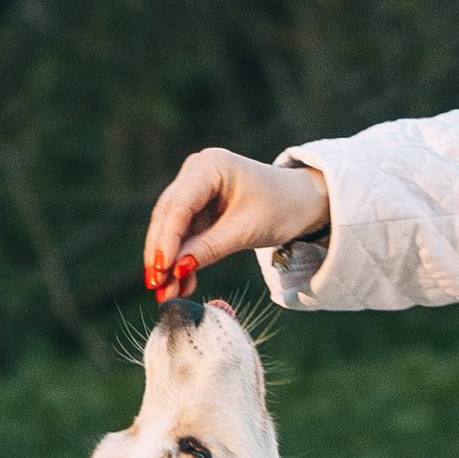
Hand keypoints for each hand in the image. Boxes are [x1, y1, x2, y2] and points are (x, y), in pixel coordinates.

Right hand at [144, 149, 329, 290]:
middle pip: (168, 215)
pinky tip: (180, 284)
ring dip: (168, 260)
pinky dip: (182, 258)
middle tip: (155, 286)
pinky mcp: (198, 207)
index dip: (166, 239)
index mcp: (211, 165)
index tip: (161, 269)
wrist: (302, 202)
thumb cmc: (281, 207)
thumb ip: (209, 248)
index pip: (179, 205)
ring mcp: (195, 188)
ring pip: (172, 227)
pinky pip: (184, 234)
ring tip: (165, 292)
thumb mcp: (247, 231)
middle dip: (161, 253)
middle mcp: (197, 171)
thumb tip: (176, 270)